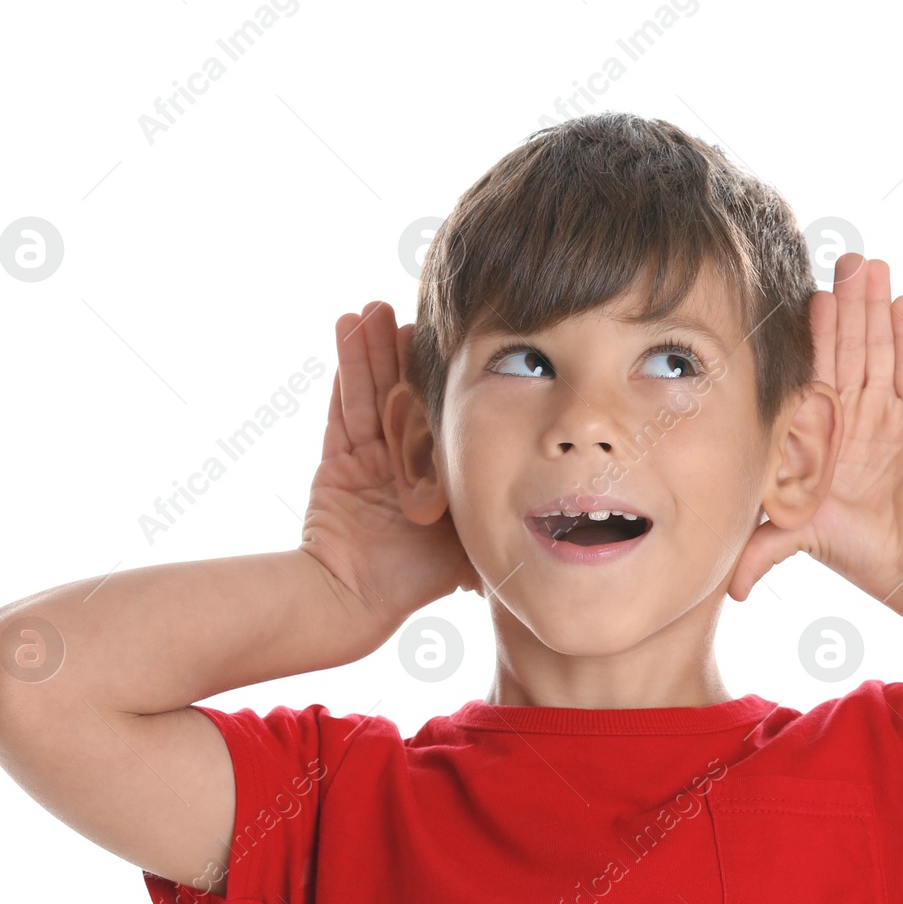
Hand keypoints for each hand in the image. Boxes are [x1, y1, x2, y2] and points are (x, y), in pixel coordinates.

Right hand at [300, 302, 479, 630]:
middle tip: (412, 306)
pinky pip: (343, 404)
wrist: (354, 599)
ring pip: (373, 389)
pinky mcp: (337, 457)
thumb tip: (565, 507)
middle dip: (405, 351)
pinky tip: (349, 326)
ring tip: (375, 305)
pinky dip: (346, 367)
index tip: (460, 336)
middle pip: (405, 391)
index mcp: (438, 475)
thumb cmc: (412, 576)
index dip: (450, 377)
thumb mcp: (470, 536)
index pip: (447, 413)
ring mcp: (367, 456)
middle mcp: (404, 460)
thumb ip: (501, 511)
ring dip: (373, 346)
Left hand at [728, 254, 902, 602]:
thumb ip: (766, 549)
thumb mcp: (799, 537)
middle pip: (843, 346)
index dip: (806, 335)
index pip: (808, 372)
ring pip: (875, 346)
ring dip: (873, 306)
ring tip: (869, 265)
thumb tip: (735, 589)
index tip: (798, 296)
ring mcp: (883, 408)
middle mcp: (846, 411)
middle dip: (842, 303)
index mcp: (813, 428)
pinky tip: (902, 299)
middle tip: (838, 258)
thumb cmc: (852, 545)